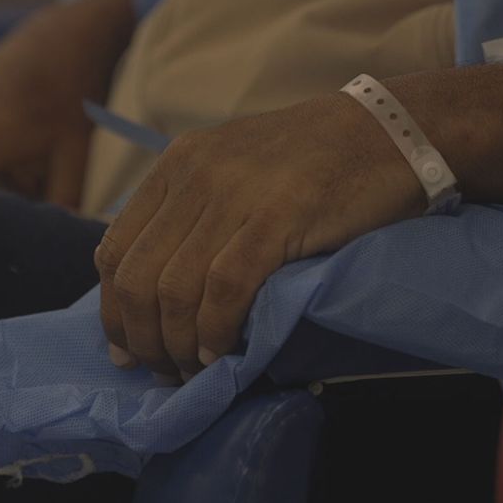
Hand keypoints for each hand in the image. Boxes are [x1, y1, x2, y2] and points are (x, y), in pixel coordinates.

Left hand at [94, 93, 424, 378]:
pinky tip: (221, 354)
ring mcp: (234, 194)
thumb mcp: (240, 168)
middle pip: (137, 277)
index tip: (125, 349)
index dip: (113, 310)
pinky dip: (215, 332)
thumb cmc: (322, 160)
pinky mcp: (275, 216)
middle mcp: (195, 175)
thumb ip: (199, 210)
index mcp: (179, 164)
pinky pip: (224, 289)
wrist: (389, 130)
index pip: (114, 248)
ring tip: (193, 371)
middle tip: (161, 371)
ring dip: (178, 345)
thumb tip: (166, 284)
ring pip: (174, 289)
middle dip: (142, 338)